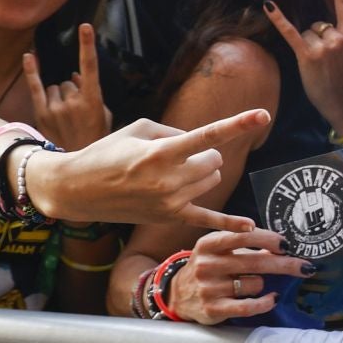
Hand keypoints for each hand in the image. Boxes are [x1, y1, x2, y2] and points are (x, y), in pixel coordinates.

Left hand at [26, 22, 111, 150]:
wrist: (78, 162)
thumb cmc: (95, 137)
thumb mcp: (103, 115)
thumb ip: (90, 92)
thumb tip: (74, 75)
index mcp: (93, 101)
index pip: (89, 67)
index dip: (87, 45)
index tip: (85, 27)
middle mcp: (72, 101)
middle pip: (69, 81)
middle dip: (72, 91)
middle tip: (77, 112)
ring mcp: (55, 107)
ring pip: (55, 88)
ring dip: (59, 95)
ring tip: (65, 117)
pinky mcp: (41, 114)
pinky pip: (36, 87)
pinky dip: (33, 71)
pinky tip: (30, 56)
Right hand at [29, 109, 270, 230]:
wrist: (79, 189)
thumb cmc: (107, 152)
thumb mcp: (138, 129)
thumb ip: (174, 132)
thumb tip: (200, 143)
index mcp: (161, 152)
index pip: (207, 135)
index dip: (237, 124)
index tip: (263, 114)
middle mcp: (169, 179)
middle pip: (214, 160)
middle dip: (204, 153)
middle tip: (180, 153)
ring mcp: (171, 201)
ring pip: (212, 180)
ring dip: (203, 172)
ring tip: (174, 172)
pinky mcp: (169, 216)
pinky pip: (207, 220)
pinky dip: (229, 223)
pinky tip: (250, 227)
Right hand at [158, 227, 311, 324]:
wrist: (177, 295)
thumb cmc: (208, 267)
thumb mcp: (218, 250)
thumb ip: (243, 244)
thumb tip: (280, 245)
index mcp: (209, 244)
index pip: (242, 237)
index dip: (267, 239)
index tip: (286, 244)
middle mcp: (207, 264)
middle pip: (255, 262)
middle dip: (284, 264)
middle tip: (305, 266)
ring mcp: (209, 288)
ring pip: (254, 284)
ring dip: (262, 284)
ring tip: (251, 284)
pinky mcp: (213, 309)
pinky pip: (248, 306)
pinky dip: (265, 303)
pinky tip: (273, 299)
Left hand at [262, 0, 342, 134]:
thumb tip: (325, 25)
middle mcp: (339, 36)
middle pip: (319, 22)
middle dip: (320, 38)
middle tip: (331, 63)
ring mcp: (324, 47)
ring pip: (308, 31)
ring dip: (310, 46)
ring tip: (322, 67)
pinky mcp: (308, 57)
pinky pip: (291, 33)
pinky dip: (279, 20)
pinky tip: (268, 5)